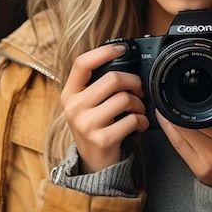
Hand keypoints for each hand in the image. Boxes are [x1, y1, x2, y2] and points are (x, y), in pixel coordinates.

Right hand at [60, 43, 148, 172]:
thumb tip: (122, 61)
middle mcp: (74, 108)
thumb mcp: (87, 104)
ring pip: (124, 99)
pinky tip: (139, 124)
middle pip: (112, 79)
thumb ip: (97, 85)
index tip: (121, 48)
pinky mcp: (102, 139)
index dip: (104, 51)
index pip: (82, 64)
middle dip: (133, 82)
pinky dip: (141, 120)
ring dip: (139, 104)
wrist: (93, 163)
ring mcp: (86, 125)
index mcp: (69, 94)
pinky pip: (131, 119)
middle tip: (139, 89)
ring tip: (138, 110)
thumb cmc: (95, 126)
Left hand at [156, 55, 211, 189]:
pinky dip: (168, 129)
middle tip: (171, 87)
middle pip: (192, 118)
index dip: (197, 95)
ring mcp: (208, 159)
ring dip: (170, 114)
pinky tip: (164, 117)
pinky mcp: (197, 168)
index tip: (189, 81)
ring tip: (164, 100)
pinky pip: (177, 144)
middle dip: (180, 103)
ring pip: (181, 131)